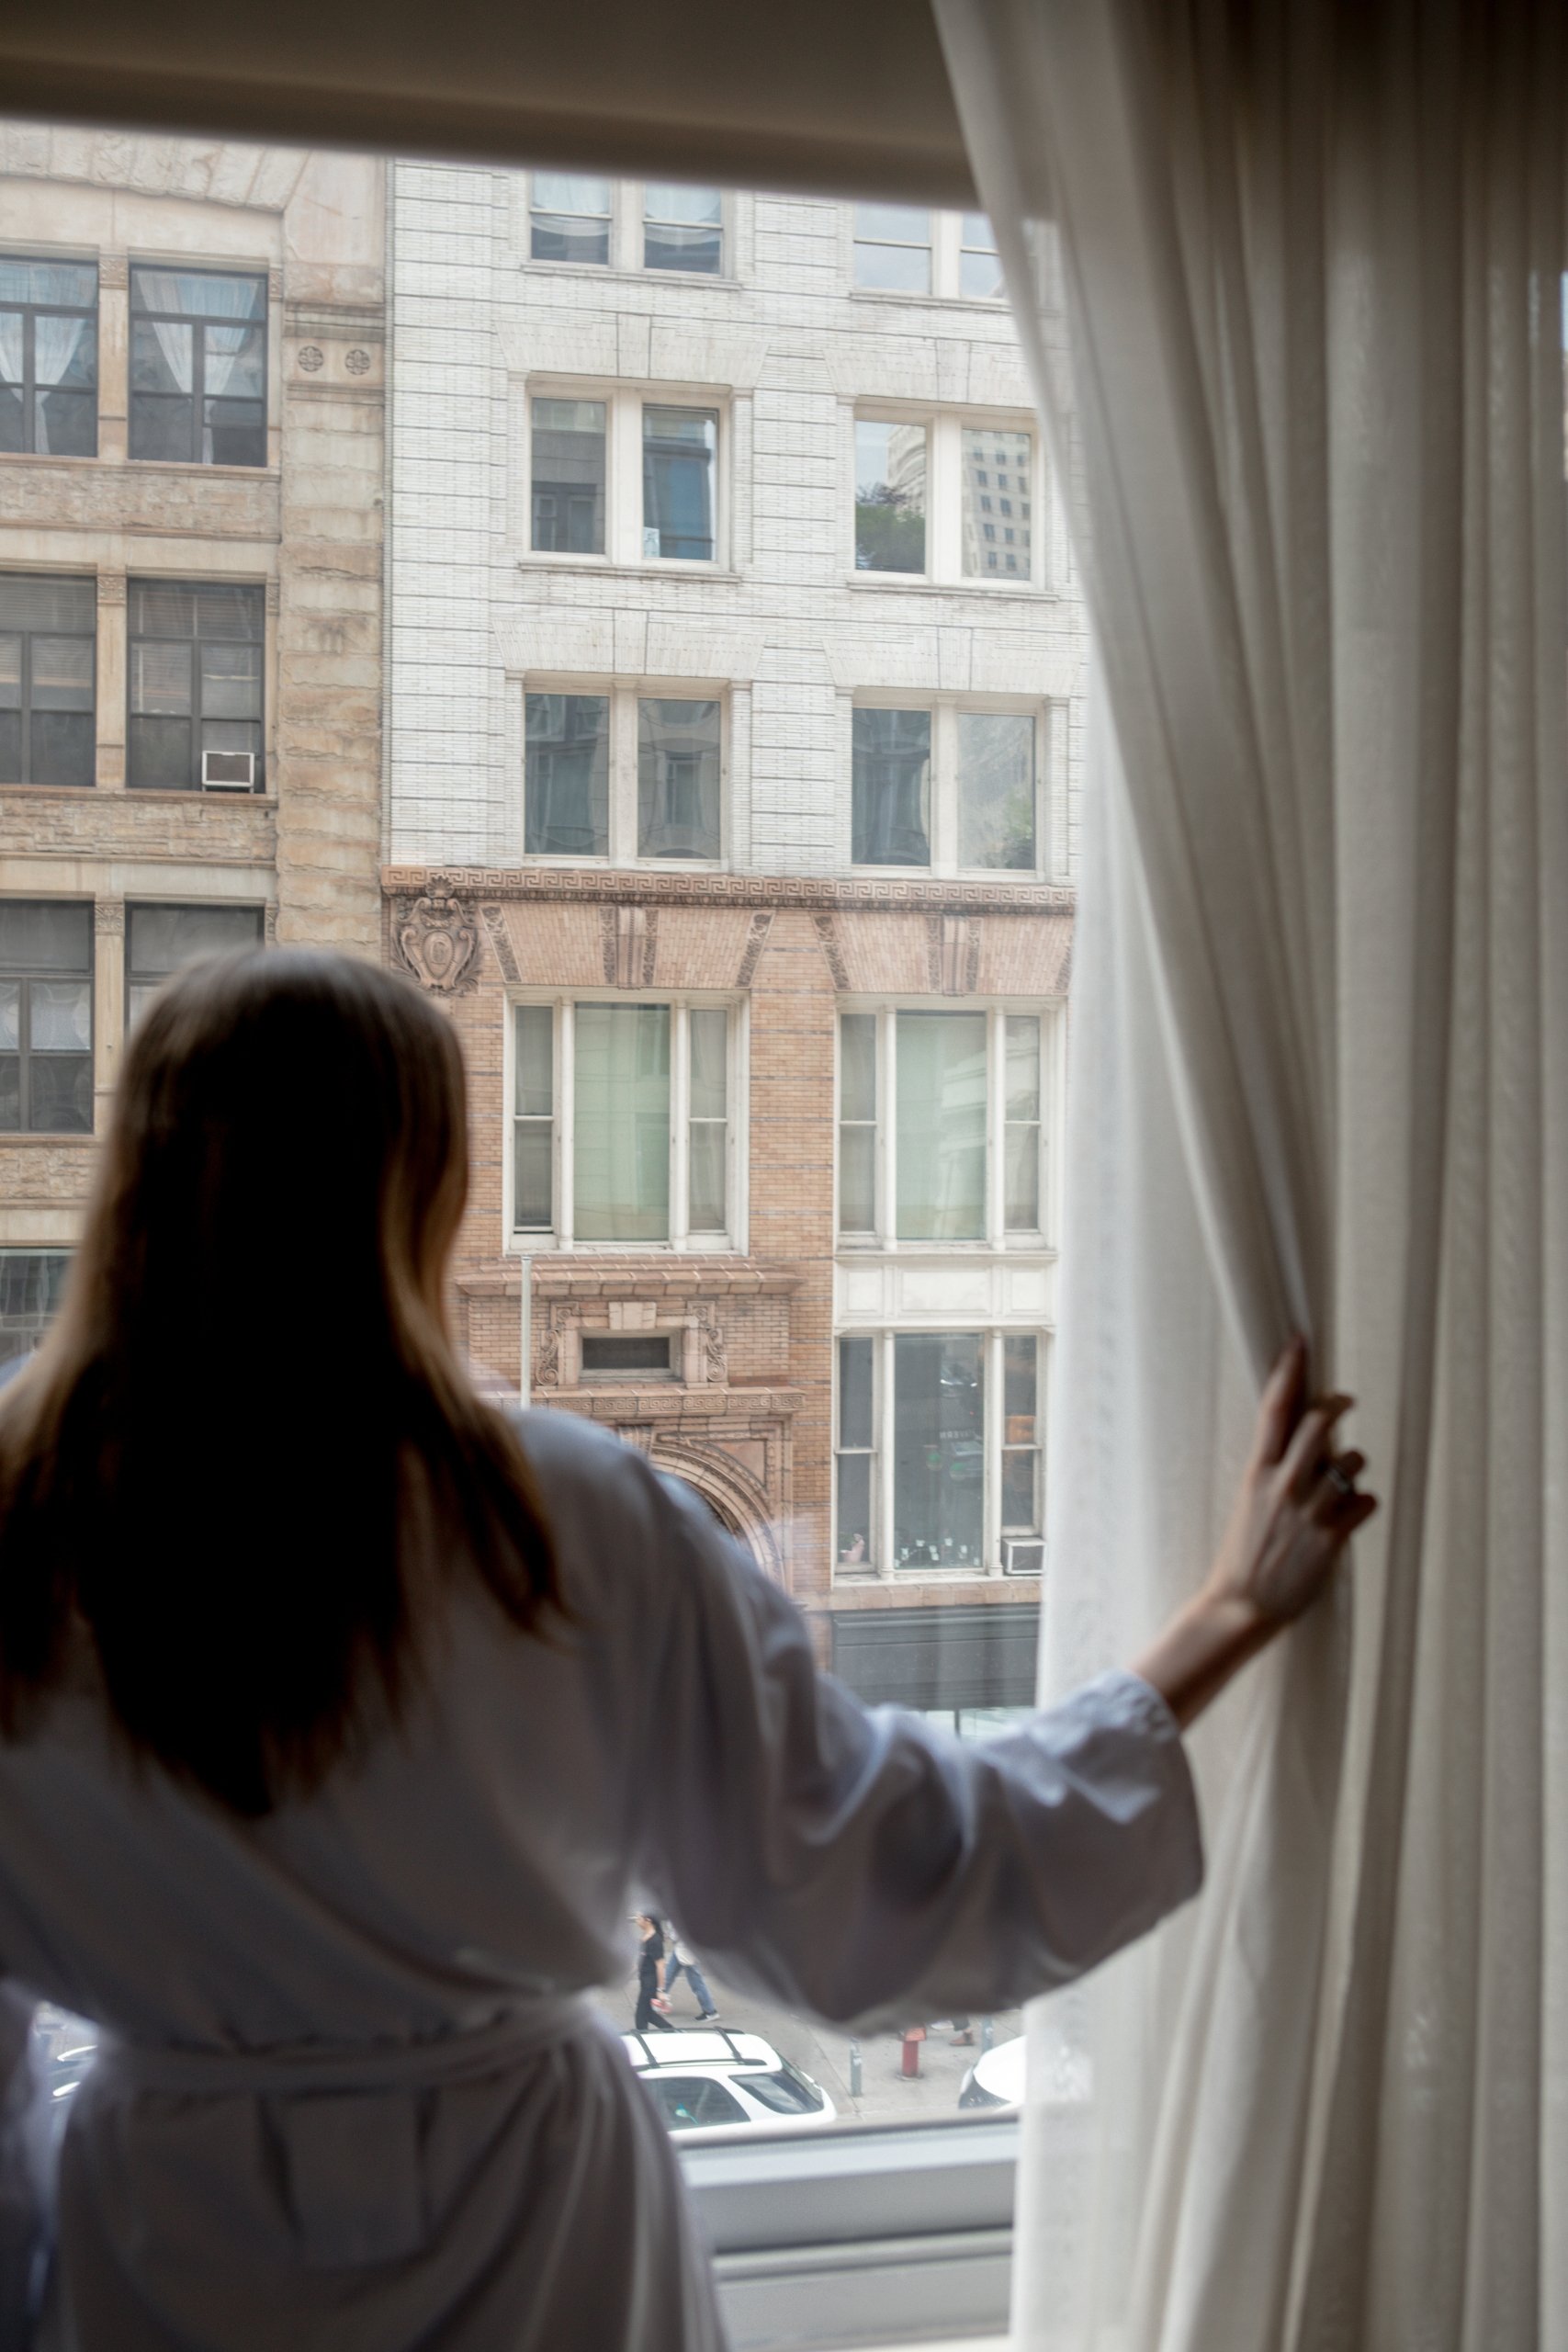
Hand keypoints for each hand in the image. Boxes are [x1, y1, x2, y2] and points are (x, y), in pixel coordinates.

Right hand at [1205, 1335, 1376, 1632]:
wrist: (1241, 1606)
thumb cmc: (1245, 1553)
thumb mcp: (1250, 1501)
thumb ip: (1276, 1468)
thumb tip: (1309, 1440)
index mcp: (1256, 1473)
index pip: (1274, 1409)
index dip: (1289, 1371)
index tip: (1301, 1341)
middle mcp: (1282, 1486)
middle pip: (1319, 1423)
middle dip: (1338, 1405)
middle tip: (1346, 1401)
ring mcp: (1307, 1512)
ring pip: (1351, 1461)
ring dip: (1353, 1466)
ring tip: (1342, 1485)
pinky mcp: (1331, 1540)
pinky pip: (1365, 1502)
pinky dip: (1363, 1505)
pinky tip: (1350, 1517)